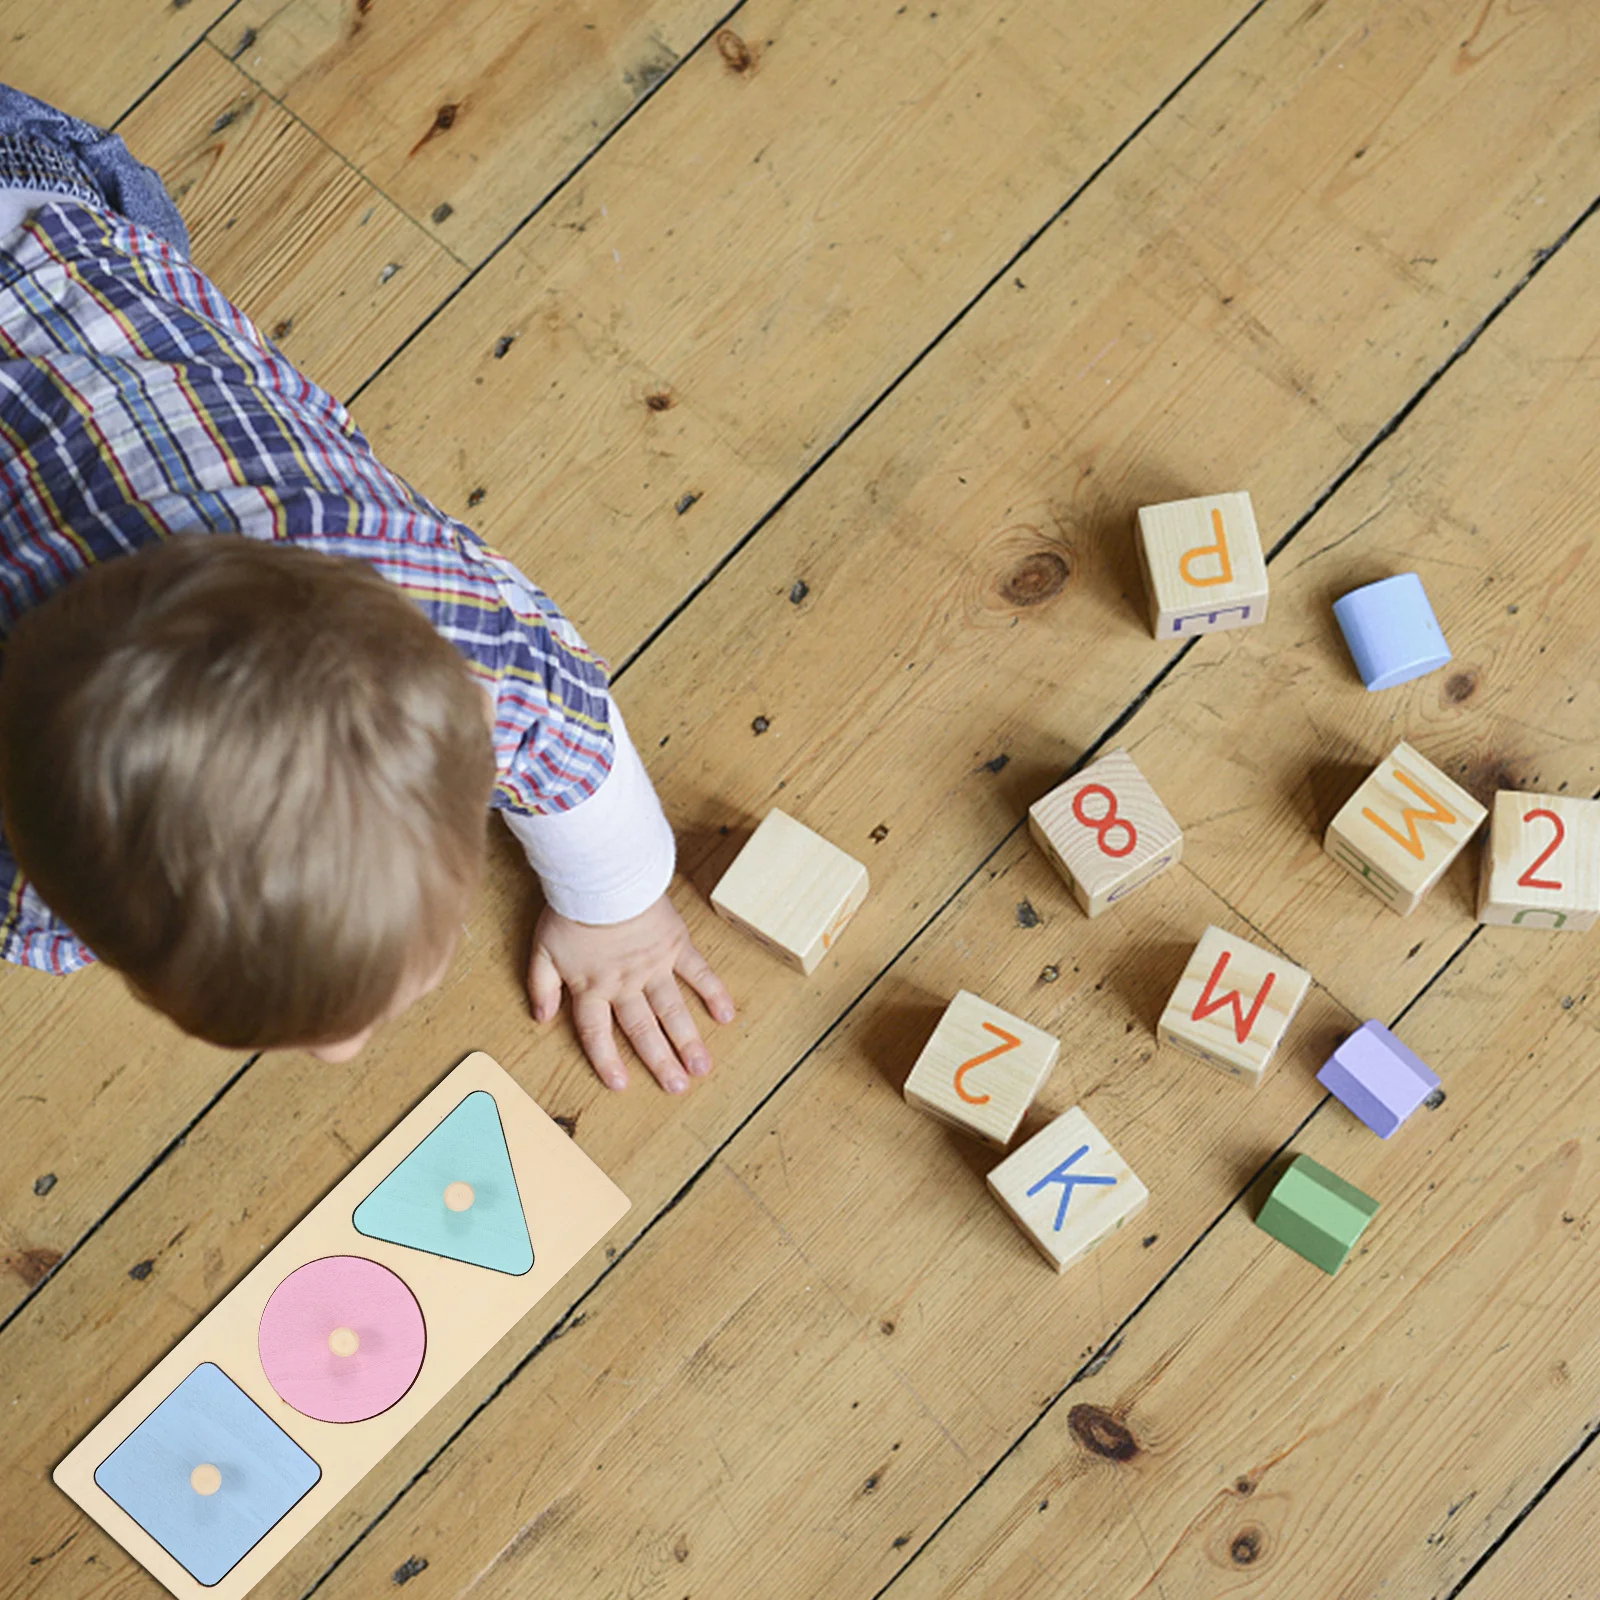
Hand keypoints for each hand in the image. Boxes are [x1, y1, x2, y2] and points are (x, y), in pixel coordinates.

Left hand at [528, 894, 735, 1092]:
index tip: (621, 1085)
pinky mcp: (675, 945)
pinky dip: (713, 993)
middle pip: (643, 1031)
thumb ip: (541, 986)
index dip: (607, 1061)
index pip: (598, 1033)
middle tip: (678, 1088)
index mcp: (592, 987)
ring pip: (673, 1011)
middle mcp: (625, 984)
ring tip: (702, 1067)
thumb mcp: (542, 949)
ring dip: (688, 1041)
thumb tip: (540, 1018)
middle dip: (661, 1062)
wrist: (602, 876)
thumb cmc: (570, 909)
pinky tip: (726, 1015)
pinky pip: (698, 973)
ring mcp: (654, 966)